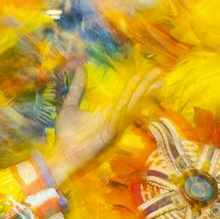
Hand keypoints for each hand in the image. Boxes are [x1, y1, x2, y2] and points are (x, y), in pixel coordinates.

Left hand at [45, 66, 159, 184]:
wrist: (61, 152)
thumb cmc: (67, 133)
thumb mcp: (71, 104)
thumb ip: (78, 87)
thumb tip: (81, 67)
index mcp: (108, 110)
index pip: (127, 93)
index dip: (138, 83)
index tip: (149, 72)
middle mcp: (114, 117)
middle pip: (134, 99)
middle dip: (146, 86)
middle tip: (158, 72)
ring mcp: (113, 126)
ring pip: (129, 107)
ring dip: (139, 95)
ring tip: (148, 81)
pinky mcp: (108, 135)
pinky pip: (117, 120)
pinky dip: (123, 109)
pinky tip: (127, 98)